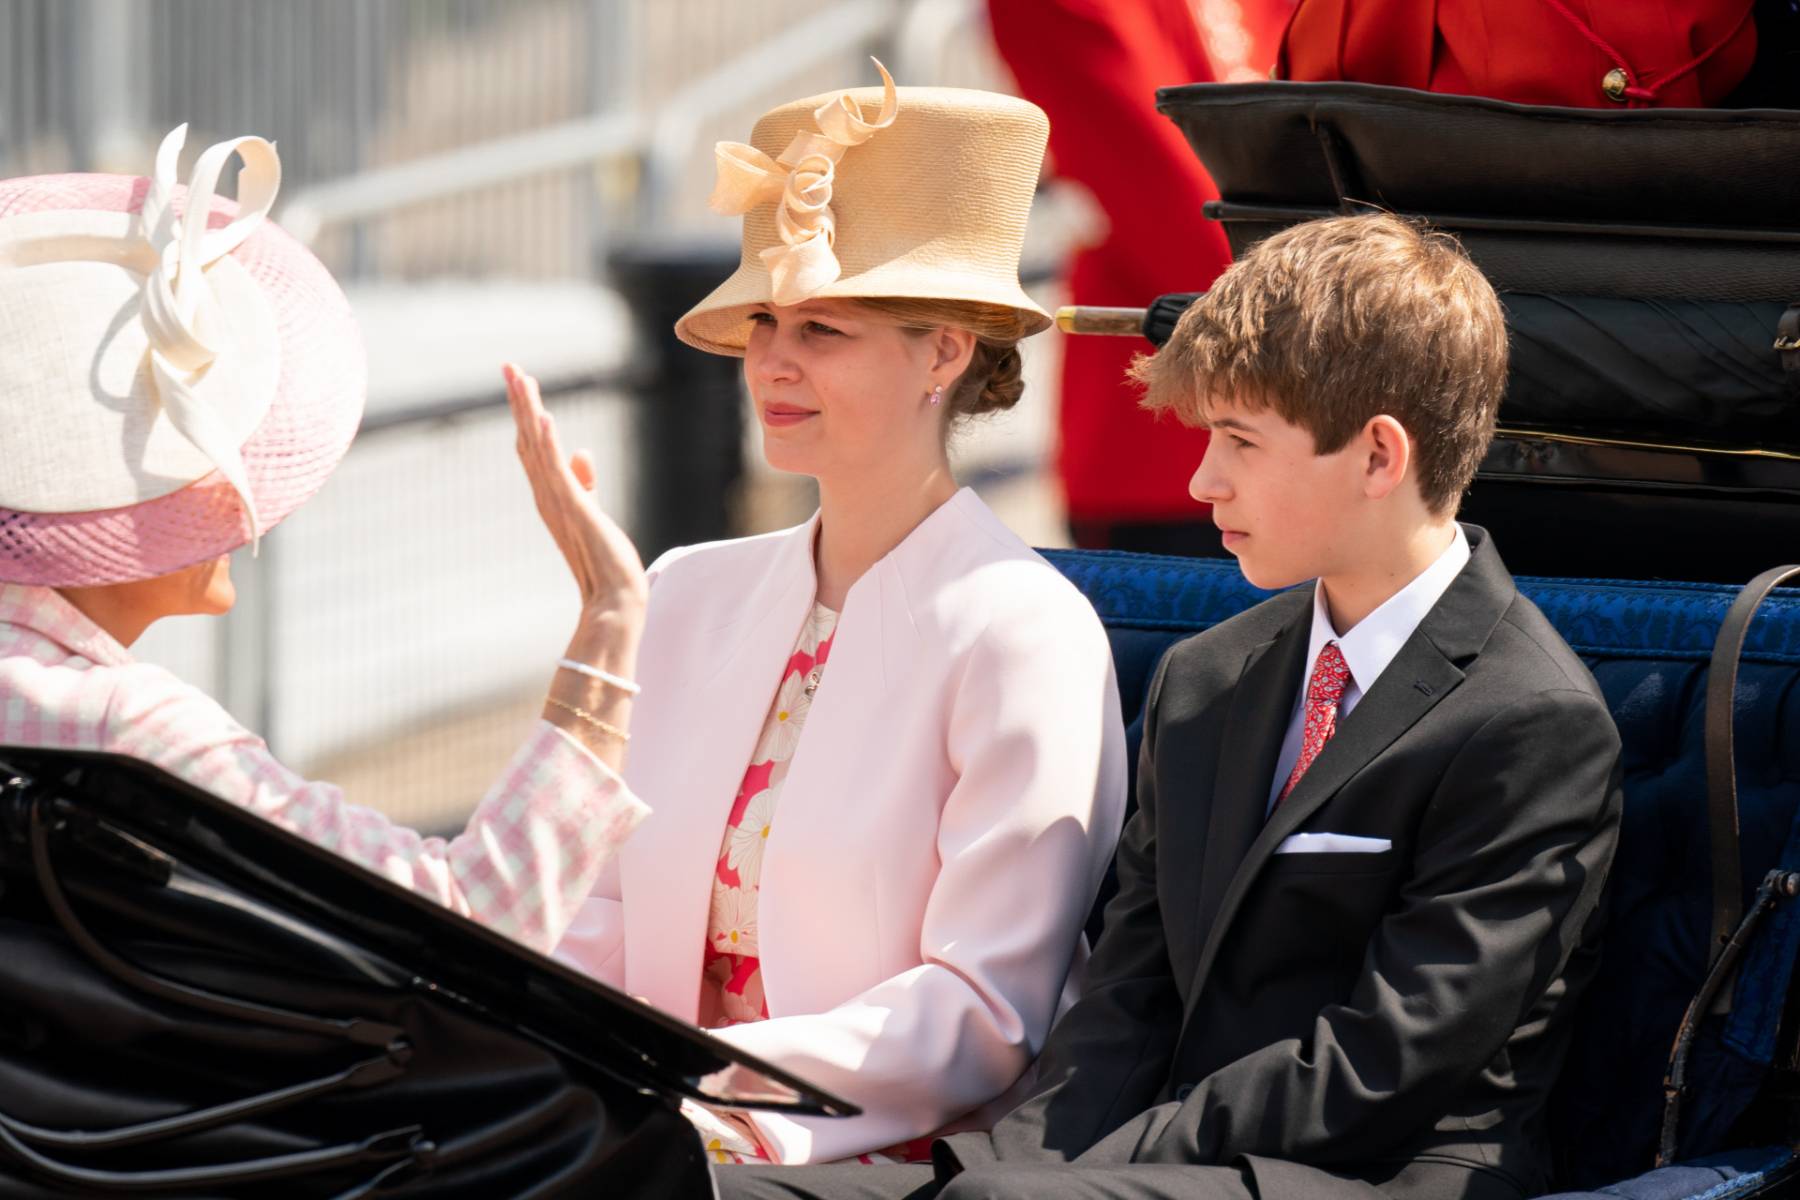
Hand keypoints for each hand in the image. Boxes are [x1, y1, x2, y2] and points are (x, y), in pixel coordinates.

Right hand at [505, 363, 647, 616]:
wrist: (613, 600)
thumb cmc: (604, 560)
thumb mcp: (593, 511)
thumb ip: (585, 483)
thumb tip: (582, 453)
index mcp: (551, 494)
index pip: (532, 445)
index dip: (525, 412)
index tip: (520, 379)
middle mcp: (547, 496)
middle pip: (527, 440)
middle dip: (520, 402)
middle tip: (509, 365)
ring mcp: (558, 503)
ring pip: (537, 449)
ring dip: (529, 412)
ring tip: (522, 378)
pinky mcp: (575, 511)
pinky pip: (558, 472)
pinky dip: (549, 445)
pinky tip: (544, 417)